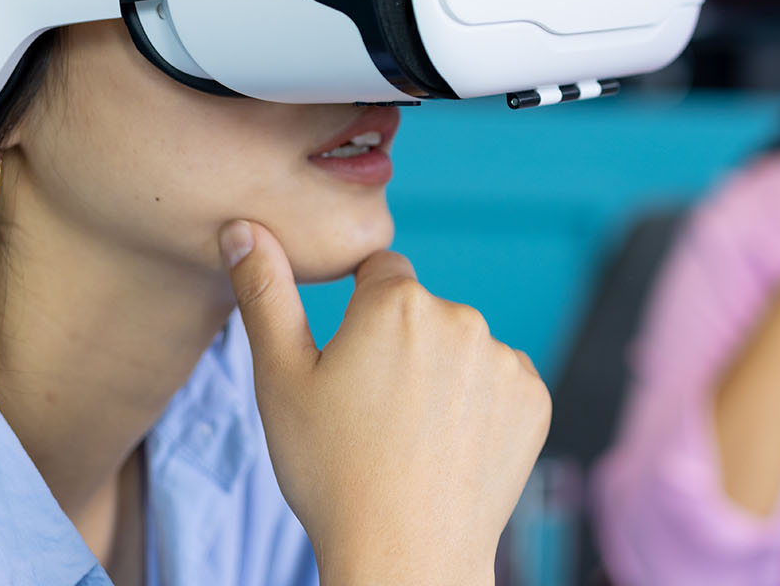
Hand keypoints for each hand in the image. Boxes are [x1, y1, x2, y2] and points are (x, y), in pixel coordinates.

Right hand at [220, 220, 550, 585]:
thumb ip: (264, 294)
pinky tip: (450, 448)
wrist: (403, 556)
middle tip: (373, 413)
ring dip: (442, 376)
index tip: (349, 366)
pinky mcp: (534, 399)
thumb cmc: (331, 472)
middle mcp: (461, 316)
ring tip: (411, 437)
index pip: (379, 273)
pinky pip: (500, 384)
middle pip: (422, 312)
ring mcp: (504, 359)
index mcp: (396, 301)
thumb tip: (245, 226)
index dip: (359, 316)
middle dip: (401, 346)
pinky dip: (479, 408)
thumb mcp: (279, 381)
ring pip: (461, 349)